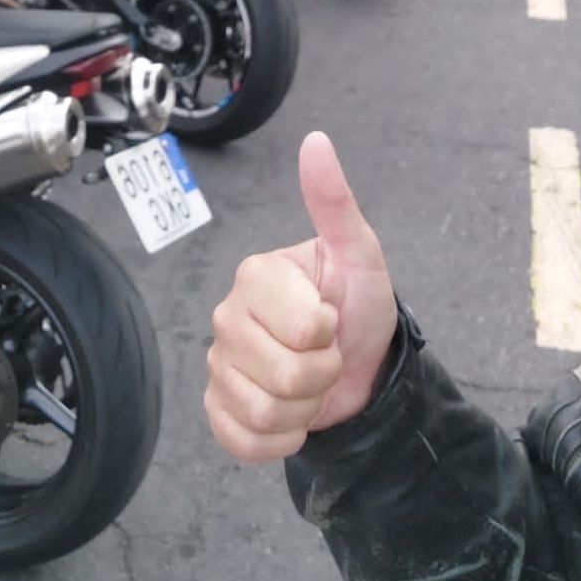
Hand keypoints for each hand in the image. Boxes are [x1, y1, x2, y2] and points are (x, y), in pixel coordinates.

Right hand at [204, 132, 396, 462]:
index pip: (302, 329)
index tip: (332, 317)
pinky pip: (242, 440)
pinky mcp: (218, 409)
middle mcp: (226, 317)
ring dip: (305, 408)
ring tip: (310, 383)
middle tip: (325, 354)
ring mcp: (218, 365)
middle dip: (321, 375)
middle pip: (281, 377)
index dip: (329, 334)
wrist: (362, 369)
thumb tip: (316, 140)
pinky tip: (292, 415)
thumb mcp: (358, 254)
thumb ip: (334, 201)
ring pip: (264, 413)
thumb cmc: (359, 306)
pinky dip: (280, 438)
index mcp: (254, 276)